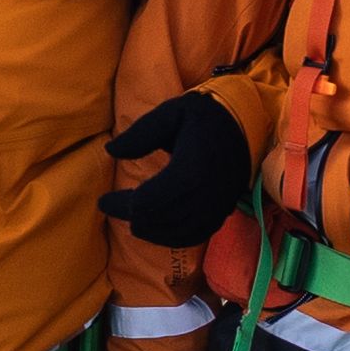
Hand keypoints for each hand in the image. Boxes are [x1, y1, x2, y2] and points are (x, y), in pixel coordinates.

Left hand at [102, 95, 251, 244]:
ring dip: (152, 231)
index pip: (147, 201)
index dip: (122, 205)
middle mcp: (205, 195)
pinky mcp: (224, 210)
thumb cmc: (205, 114)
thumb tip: (111, 150)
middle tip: (116, 209)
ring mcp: (217, 206)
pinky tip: (159, 229)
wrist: (246, 121)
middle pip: (160, 220)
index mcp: (189, 171)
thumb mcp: (170, 114)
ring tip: (133, 220)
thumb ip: (140, 134)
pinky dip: (174, 237)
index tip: (103, 201)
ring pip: (178, 232)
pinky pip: (197, 234)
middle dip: (134, 218)